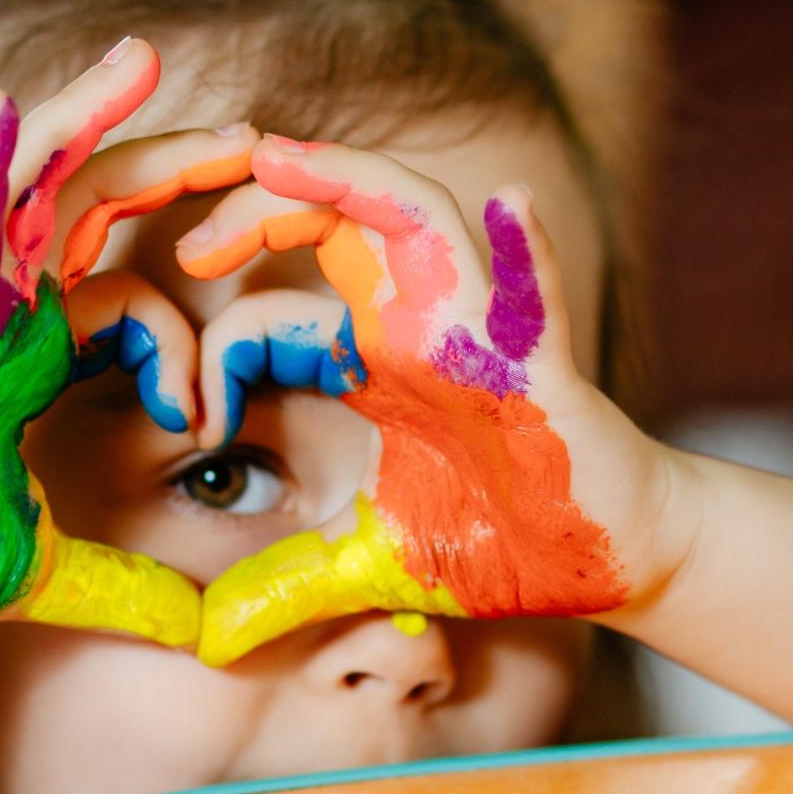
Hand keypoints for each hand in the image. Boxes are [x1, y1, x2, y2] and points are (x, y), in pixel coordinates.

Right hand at [0, 40, 251, 665]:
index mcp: (28, 359)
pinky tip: (2, 106)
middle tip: (247, 134)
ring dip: (88, 116)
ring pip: (34, 185)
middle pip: (92, 208)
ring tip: (144, 58)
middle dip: (166, 163)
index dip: (180, 341)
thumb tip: (194, 630)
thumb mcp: (46, 572)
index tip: (198, 415)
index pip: (125, 300)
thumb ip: (121, 588)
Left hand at [171, 137, 677, 665]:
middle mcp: (421, 328)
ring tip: (278, 156)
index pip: (278, 319)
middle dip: (260, 210)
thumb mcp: (371, 567)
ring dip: (351, 181)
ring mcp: (484, 337)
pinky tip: (513, 205)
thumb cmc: (503, 543)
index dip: (220, 351)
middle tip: (189, 243)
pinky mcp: (546, 373)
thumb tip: (213, 637)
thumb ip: (292, 588)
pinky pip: (539, 303)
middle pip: (335, 227)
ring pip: (417, 222)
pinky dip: (529, 255)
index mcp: (374, 363)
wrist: (607, 558)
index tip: (185, 414)